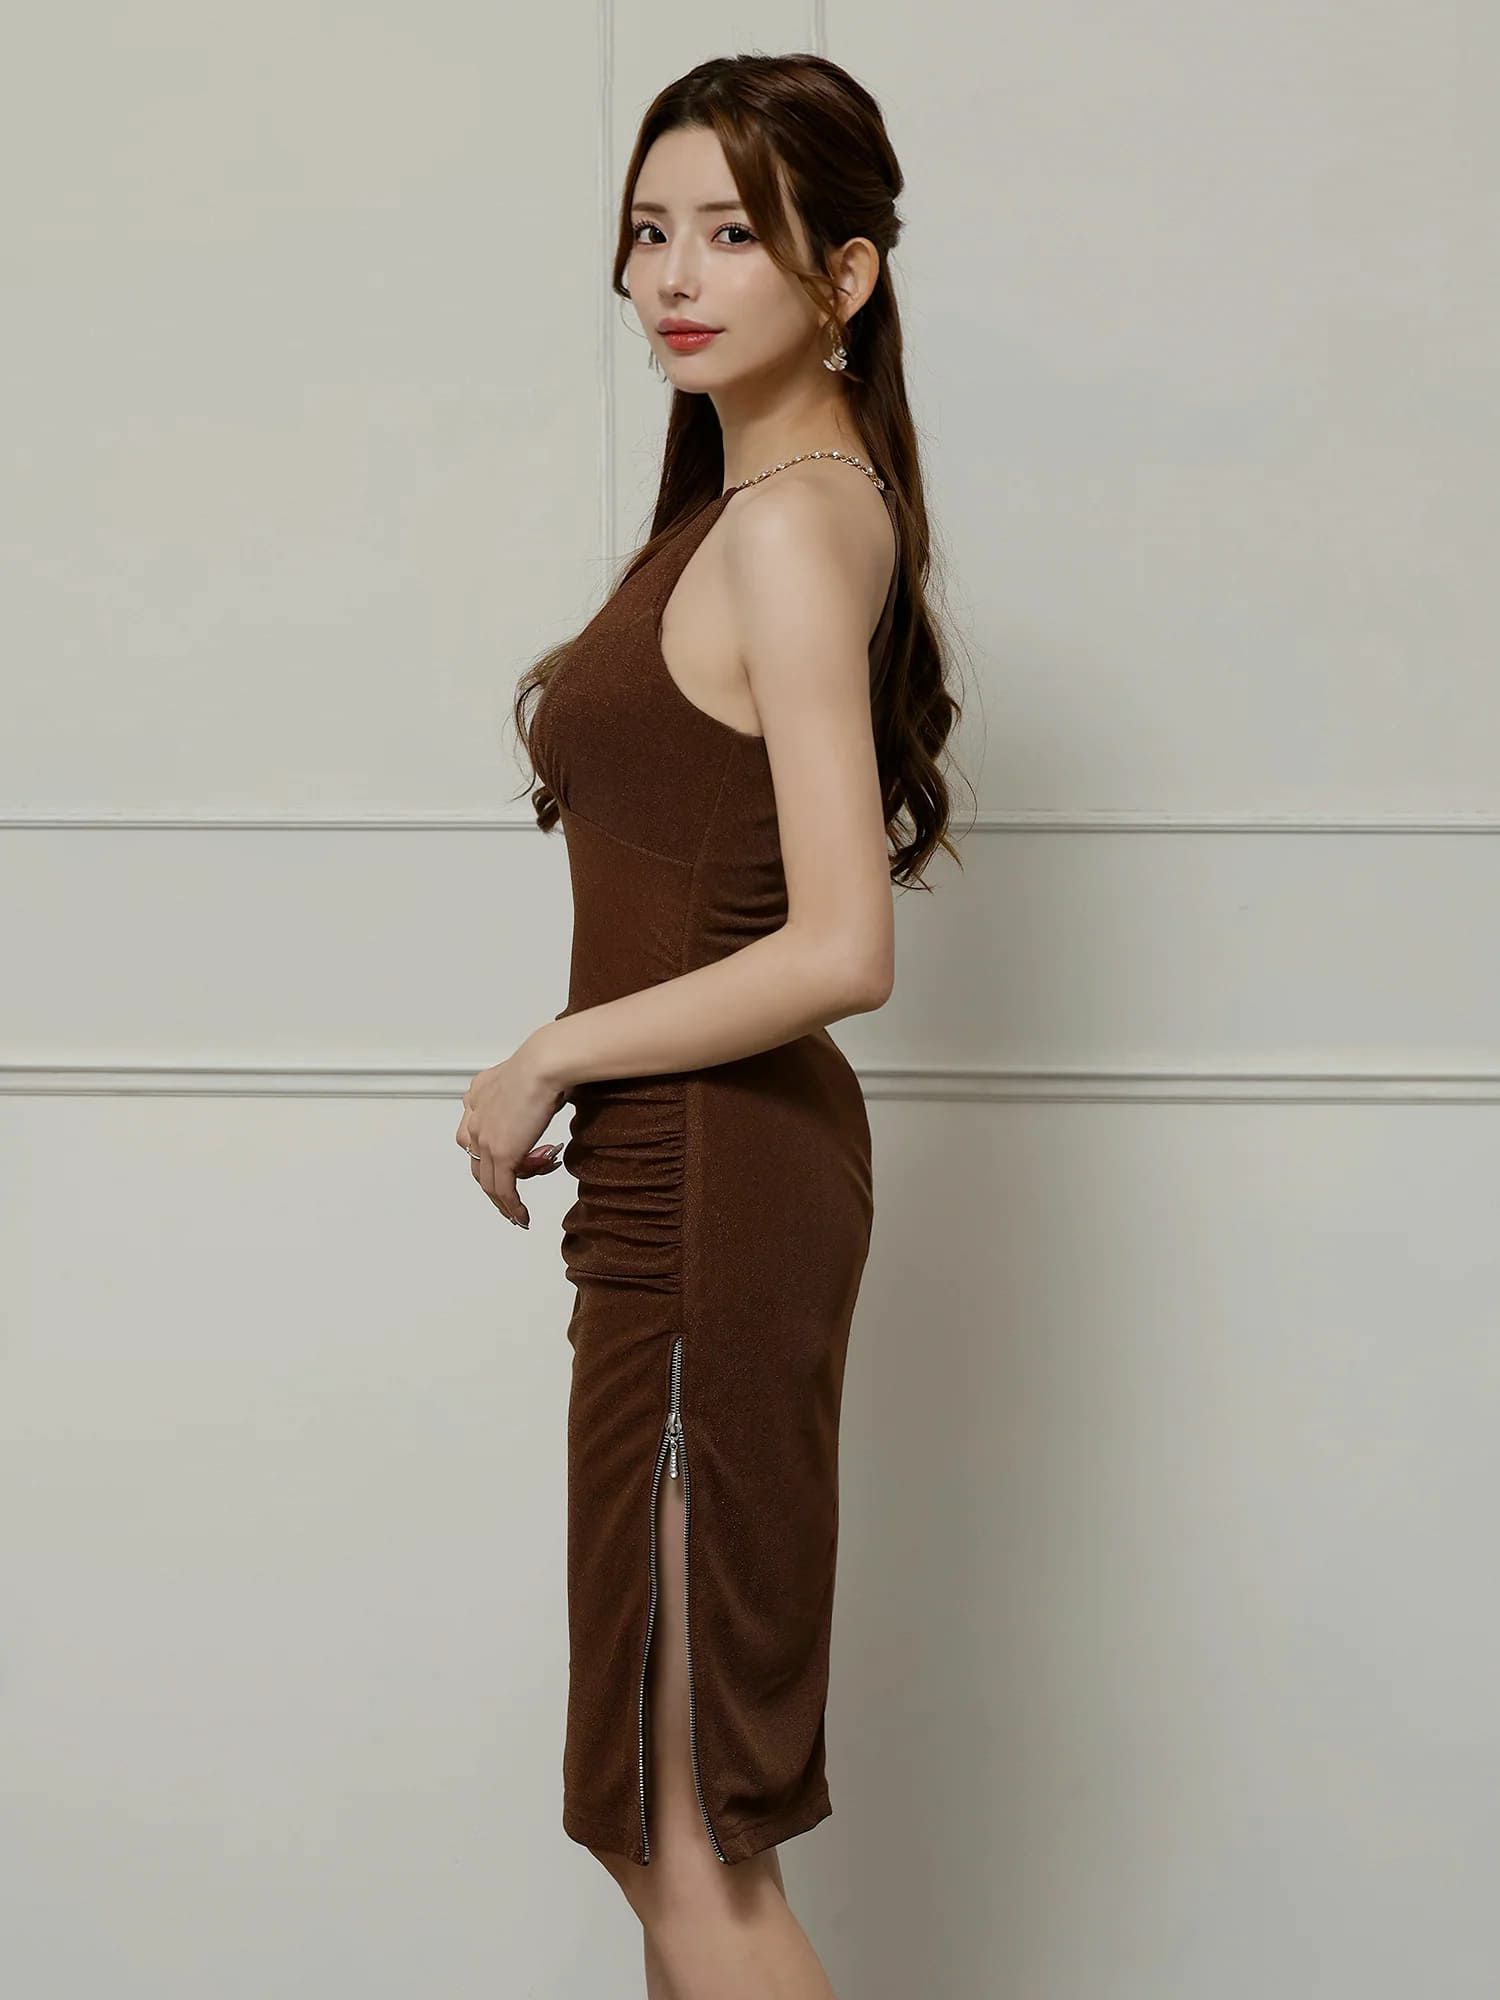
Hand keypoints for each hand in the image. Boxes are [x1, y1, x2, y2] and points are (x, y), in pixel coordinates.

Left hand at [454, 1041, 567, 1227]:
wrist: (545, 1063)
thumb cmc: (548, 1061)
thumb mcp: (531, 1075)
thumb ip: (530, 1089)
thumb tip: (556, 1093)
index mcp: (478, 1096)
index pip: (474, 1134)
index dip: (488, 1154)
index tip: (505, 1166)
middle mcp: (475, 1117)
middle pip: (479, 1162)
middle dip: (497, 1182)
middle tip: (511, 1197)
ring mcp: (485, 1138)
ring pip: (489, 1181)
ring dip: (505, 1201)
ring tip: (519, 1213)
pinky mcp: (502, 1154)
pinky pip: (504, 1190)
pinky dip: (512, 1207)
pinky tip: (522, 1217)